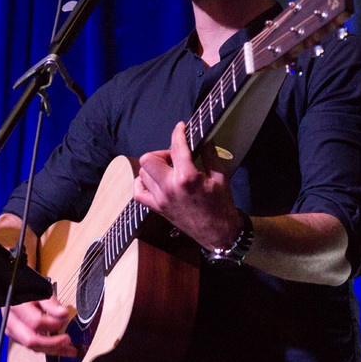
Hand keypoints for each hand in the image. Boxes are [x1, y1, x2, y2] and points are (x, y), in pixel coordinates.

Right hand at [4, 295, 77, 357]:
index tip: (65, 318)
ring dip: (52, 350)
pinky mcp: (16, 336)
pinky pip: (32, 346)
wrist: (12, 291)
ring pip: (32, 347)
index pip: (36, 323)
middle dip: (53, 344)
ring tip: (69, 349)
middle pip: (32, 341)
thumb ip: (50, 303)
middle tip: (68, 340)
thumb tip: (63, 314)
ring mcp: (12, 331)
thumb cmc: (25, 288)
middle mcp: (11, 322)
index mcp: (16, 307)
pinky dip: (46, 348)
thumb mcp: (39, 289)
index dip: (53, 323)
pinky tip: (59, 347)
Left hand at [133, 121, 242, 249]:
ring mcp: (161, 199)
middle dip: (161, 153)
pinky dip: (142, 183)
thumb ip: (209, 155)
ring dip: (154, 166)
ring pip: (143, 173)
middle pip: (148, 159)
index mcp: (187, 177)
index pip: (176, 147)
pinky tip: (152, 180)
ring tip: (168, 169)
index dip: (178, 133)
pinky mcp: (157, 208)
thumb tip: (202, 138)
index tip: (181, 127)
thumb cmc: (222, 204)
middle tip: (175, 156)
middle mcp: (169, 187)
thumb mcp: (221, 176)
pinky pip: (138, 193)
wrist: (218, 234)